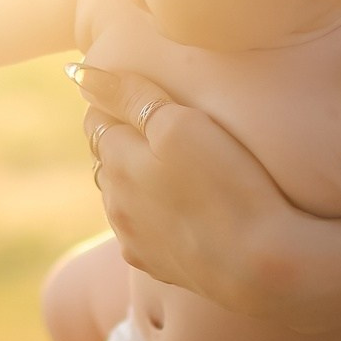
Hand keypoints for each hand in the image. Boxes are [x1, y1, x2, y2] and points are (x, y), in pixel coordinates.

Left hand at [73, 64, 310, 322]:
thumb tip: (82, 74)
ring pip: (121, 197)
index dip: (119, 104)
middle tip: (163, 130)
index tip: (145, 98)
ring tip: (173, 171)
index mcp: (116, 160)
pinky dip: (150, 217)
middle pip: (106, 159)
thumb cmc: (226, 182)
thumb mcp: (180, 123)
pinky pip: (141, 232)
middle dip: (124, 141)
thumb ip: (129, 96)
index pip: (97, 120)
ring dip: (136, 181)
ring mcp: (132, 237)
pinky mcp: (155, 265)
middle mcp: (114, 201)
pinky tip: (178, 213)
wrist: (258, 262)